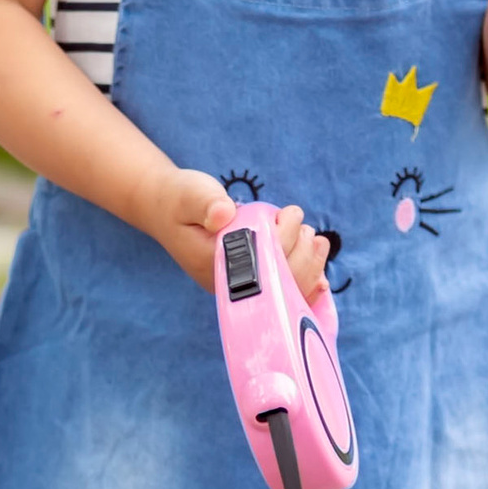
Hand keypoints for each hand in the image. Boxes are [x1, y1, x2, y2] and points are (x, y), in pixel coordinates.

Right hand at [142, 169, 330, 297]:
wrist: (166, 210)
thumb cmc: (180, 200)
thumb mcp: (191, 194)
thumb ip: (207, 203)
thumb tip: (224, 214)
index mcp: (216, 266)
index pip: (260, 264)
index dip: (283, 242)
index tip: (289, 214)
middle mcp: (229, 284)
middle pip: (277, 283)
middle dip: (302, 256)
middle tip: (307, 228)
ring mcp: (239, 286)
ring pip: (283, 292)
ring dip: (309, 268)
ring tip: (316, 240)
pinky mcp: (248, 280)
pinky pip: (280, 293)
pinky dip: (304, 286)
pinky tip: (321, 281)